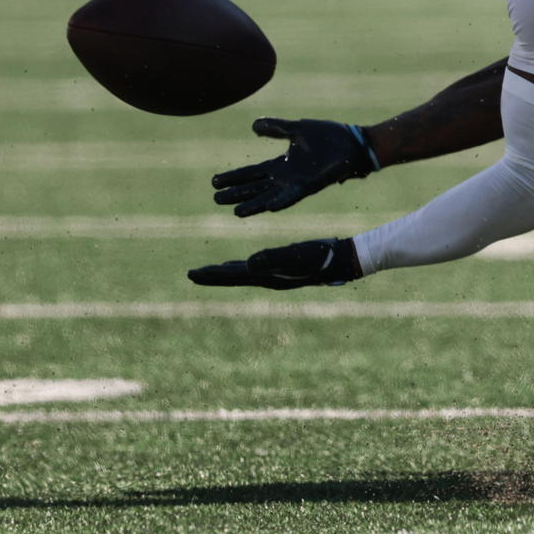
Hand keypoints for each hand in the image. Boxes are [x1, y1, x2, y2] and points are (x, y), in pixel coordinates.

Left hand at [187, 238, 361, 289]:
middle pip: (234, 277)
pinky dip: (243, 265)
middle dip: (213, 276)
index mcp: (267, 277)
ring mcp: (277, 273)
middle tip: (192, 274)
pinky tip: (244, 263)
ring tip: (213, 271)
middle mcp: (269, 278)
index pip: (233, 276)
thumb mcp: (296, 255)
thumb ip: (273, 259)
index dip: (211, 275)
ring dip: (226, 272)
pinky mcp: (285, 266)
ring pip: (244, 273)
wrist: (343, 260)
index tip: (190, 275)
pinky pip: (257, 266)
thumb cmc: (321, 257)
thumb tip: (247, 264)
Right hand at [211, 117, 378, 216]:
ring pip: (269, 196)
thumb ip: (275, 128)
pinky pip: (293, 196)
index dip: (234, 177)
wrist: (353, 142)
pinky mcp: (311, 185)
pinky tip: (269, 207)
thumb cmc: (328, 136)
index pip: (252, 173)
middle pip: (255, 188)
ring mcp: (297, 184)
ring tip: (235, 211)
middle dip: (236, 193)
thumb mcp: (296, 129)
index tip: (214, 181)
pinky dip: (282, 201)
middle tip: (216, 199)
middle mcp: (286, 178)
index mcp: (282, 165)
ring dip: (253, 204)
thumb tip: (253, 126)